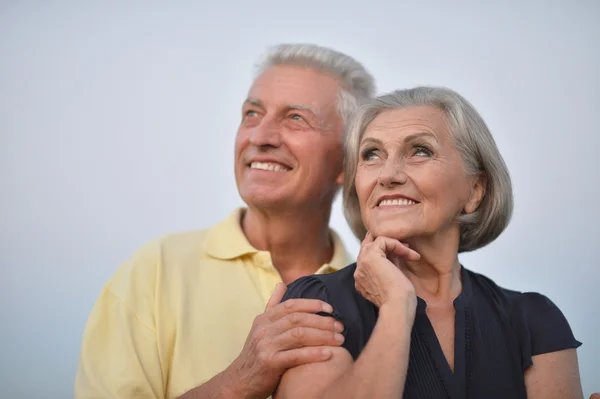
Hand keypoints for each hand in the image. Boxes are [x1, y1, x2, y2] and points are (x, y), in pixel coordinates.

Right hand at [228, 283, 344, 398]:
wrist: (240, 381)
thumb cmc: (257, 354)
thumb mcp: (261, 328)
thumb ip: (273, 306)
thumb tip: (282, 284)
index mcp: (264, 319)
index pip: (291, 305)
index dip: (312, 304)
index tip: (330, 308)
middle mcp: (264, 329)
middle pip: (298, 319)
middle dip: (322, 321)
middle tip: (340, 326)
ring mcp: (265, 345)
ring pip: (299, 335)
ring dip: (323, 336)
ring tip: (340, 340)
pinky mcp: (269, 363)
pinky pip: (296, 355)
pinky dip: (314, 353)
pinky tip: (328, 354)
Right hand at [354, 232, 418, 309]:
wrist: (397, 306)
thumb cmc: (399, 302)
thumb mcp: (392, 282)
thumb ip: (389, 268)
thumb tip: (396, 254)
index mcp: (362, 281)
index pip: (367, 259)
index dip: (383, 253)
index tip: (400, 255)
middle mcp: (359, 272)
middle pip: (367, 247)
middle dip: (383, 242)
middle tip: (401, 244)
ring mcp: (362, 264)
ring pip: (373, 242)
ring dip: (393, 244)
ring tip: (408, 249)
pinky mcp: (370, 257)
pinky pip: (382, 241)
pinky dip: (397, 244)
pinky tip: (408, 253)